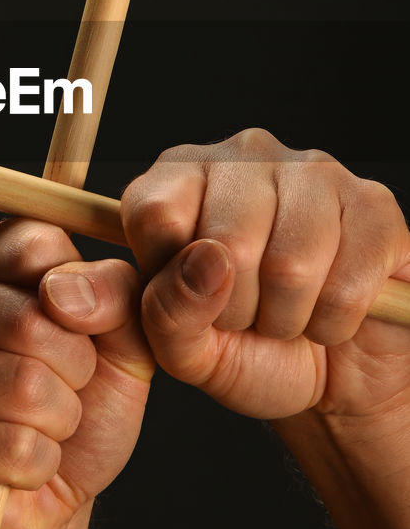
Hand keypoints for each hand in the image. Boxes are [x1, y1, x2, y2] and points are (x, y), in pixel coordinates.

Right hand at [0, 218, 153, 528]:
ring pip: (22, 387)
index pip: (37, 245)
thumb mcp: (121, 338)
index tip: (77, 330)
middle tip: (63, 392)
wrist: (47, 496)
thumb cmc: (80, 403)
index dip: (80, 300)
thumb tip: (63, 292)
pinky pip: (11, 449)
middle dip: (75, 372)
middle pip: (30, 320)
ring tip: (40, 427)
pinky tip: (21, 465)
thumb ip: (115, 293)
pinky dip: (39, 465)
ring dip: (58, 422)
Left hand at [120, 129, 409, 421]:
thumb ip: (167, 311)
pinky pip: (348, 284)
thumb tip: (206, 262)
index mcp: (179, 176)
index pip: (154, 214)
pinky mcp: (374, 204)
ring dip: (286, 319)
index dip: (171, 279)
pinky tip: (329, 311)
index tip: (190, 298)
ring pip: (291, 265)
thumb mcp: (185, 348)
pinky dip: (334, 322)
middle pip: (226, 243)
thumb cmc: (245, 349)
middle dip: (235, 309)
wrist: (329, 372)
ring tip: (287, 314)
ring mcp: (313, 171)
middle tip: (247, 314)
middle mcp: (243, 156)